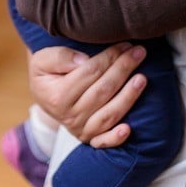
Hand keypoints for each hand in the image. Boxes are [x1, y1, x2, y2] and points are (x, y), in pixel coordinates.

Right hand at [28, 43, 147, 147]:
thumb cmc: (48, 72)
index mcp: (58, 96)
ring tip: (142, 79)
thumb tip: (83, 60)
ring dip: (128, 96)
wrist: (45, 93)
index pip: (91, 72)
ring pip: (109, 114)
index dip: (110, 57)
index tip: (125, 44)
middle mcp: (69, 116)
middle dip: (123, 69)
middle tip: (139, 52)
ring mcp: (81, 129)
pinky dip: (116, 137)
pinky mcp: (90, 138)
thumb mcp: (43, 60)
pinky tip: (128, 129)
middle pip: (103, 90)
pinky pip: (104, 141)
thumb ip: (60, 57)